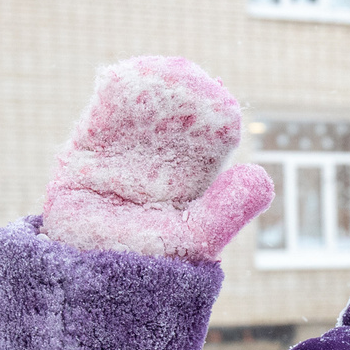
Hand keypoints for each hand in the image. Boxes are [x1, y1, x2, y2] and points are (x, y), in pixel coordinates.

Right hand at [38, 56, 273, 263]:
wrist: (90, 279)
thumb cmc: (148, 265)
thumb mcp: (195, 239)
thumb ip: (228, 210)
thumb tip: (263, 175)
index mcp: (189, 176)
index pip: (210, 134)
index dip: (216, 111)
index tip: (221, 95)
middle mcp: (158, 158)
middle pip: (176, 113)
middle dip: (184, 91)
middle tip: (190, 74)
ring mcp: (121, 151)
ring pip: (140, 107)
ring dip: (153, 84)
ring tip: (163, 70)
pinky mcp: (86, 150)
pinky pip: (101, 116)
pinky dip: (115, 94)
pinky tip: (126, 78)